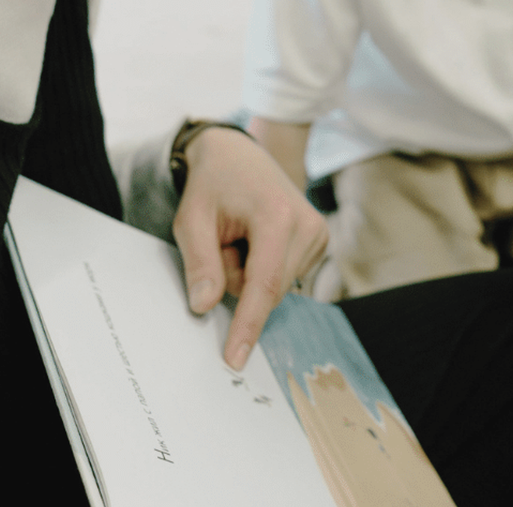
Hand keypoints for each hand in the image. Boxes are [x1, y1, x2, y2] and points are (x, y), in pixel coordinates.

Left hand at [172, 126, 327, 368]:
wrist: (240, 155)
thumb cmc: (214, 183)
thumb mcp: (191, 219)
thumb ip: (199, 263)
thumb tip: (205, 307)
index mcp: (277, 216)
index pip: (263, 284)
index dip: (248, 324)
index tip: (235, 357)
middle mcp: (308, 225)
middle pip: (267, 291)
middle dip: (236, 278)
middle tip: (222, 241)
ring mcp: (319, 234)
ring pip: (275, 288)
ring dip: (248, 274)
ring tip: (239, 236)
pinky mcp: (320, 241)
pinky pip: (283, 279)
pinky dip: (262, 268)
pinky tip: (255, 240)